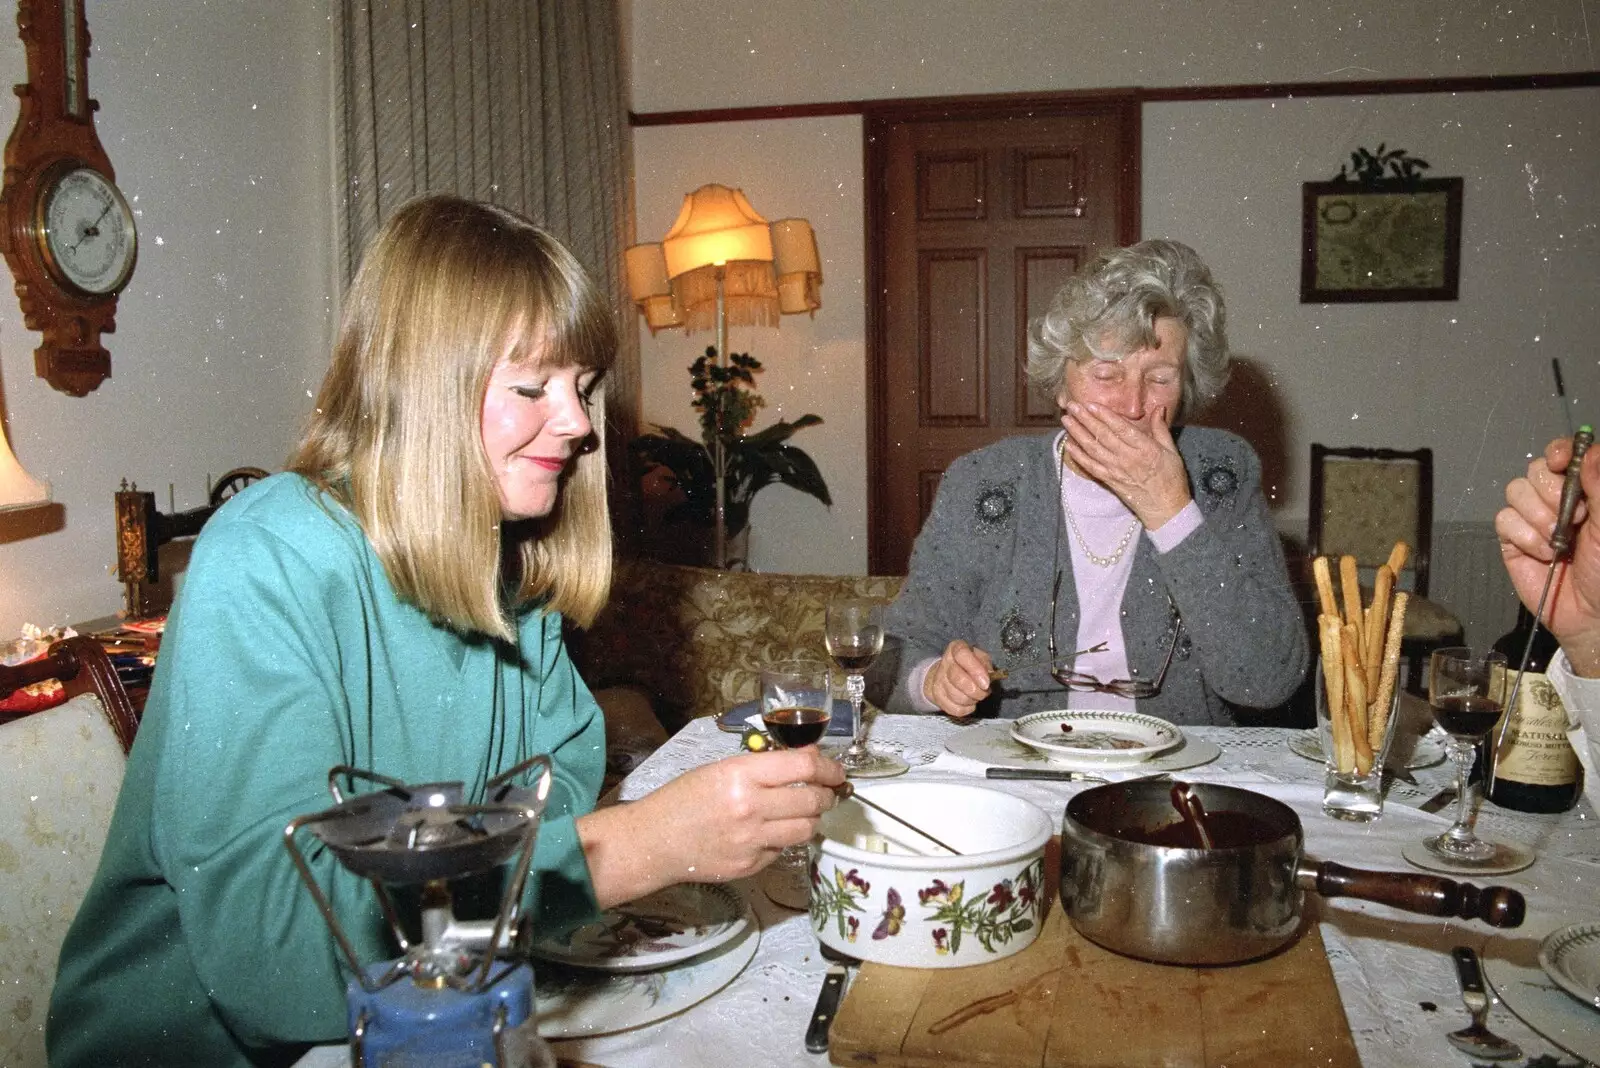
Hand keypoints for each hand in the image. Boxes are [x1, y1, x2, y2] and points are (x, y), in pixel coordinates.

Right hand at [579, 748, 843, 905]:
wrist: (655, 840)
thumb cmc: (685, 797)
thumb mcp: (721, 769)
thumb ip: (764, 766)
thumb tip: (808, 761)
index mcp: (742, 775)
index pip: (804, 767)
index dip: (829, 767)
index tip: (836, 771)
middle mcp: (751, 808)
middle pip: (813, 801)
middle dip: (827, 795)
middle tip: (826, 792)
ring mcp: (752, 841)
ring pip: (806, 829)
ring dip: (811, 819)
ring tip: (802, 812)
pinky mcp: (751, 865)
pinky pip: (783, 850)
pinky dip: (784, 840)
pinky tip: (770, 832)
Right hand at [923, 640, 993, 717]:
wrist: (947, 674)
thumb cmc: (968, 665)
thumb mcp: (980, 658)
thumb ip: (986, 665)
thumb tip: (990, 676)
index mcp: (956, 649)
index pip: (962, 655)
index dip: (975, 670)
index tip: (986, 683)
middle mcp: (945, 663)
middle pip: (958, 678)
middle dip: (975, 690)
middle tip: (984, 692)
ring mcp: (938, 680)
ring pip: (957, 696)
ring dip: (972, 700)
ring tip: (976, 696)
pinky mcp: (937, 696)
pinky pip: (954, 708)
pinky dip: (966, 709)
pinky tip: (969, 702)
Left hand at [1062, 401, 1190, 527]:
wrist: (1165, 509)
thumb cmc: (1171, 479)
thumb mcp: (1172, 451)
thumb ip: (1161, 429)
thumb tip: (1159, 408)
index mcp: (1145, 449)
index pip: (1121, 428)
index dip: (1105, 415)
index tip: (1091, 404)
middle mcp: (1128, 458)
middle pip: (1103, 436)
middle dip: (1085, 419)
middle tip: (1072, 406)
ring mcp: (1116, 470)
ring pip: (1093, 449)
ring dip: (1078, 434)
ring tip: (1066, 420)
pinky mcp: (1109, 480)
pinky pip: (1090, 466)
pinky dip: (1078, 455)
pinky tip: (1069, 444)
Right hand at [1496, 436, 1599, 674]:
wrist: (1591, 613)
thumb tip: (1589, 452)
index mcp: (1585, 489)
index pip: (1567, 453)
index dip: (1560, 452)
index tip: (1562, 464)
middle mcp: (1558, 498)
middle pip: (1536, 469)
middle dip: (1552, 493)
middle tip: (1576, 519)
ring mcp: (1532, 518)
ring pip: (1516, 491)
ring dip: (1538, 517)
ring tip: (1559, 541)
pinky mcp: (1512, 539)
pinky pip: (1504, 519)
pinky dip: (1524, 536)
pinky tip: (1542, 553)